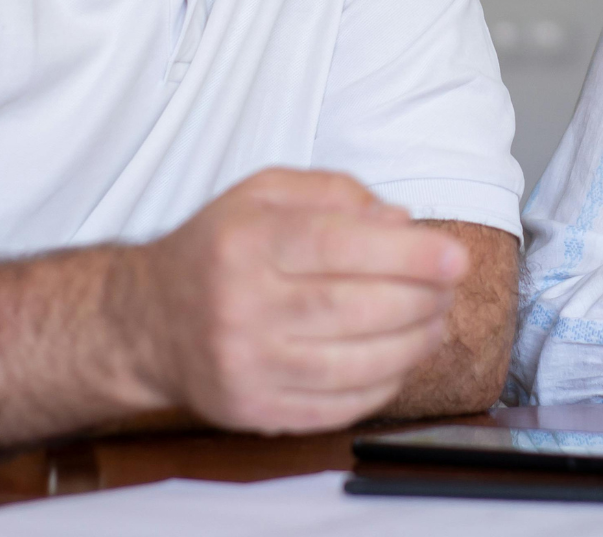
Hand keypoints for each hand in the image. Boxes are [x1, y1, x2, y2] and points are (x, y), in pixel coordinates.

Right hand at [115, 168, 467, 432]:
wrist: (146, 321)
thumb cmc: (219, 249)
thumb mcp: (264, 194)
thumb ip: (335, 193)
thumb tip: (402, 223)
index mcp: (244, 242)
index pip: (336, 246)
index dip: (406, 255)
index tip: (455, 258)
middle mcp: (239, 306)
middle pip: (352, 309)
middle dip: (420, 300)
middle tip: (449, 288)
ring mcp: (244, 365)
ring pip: (352, 364)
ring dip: (412, 345)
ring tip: (435, 323)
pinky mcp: (252, 409)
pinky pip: (336, 406)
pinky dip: (382, 385)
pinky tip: (399, 361)